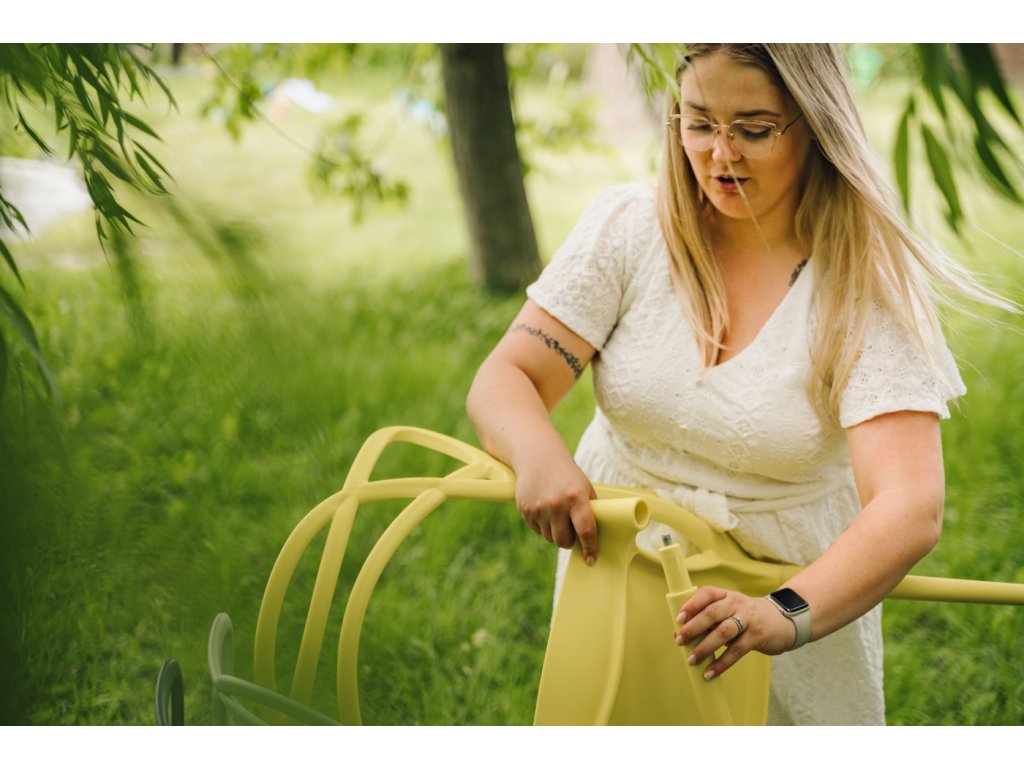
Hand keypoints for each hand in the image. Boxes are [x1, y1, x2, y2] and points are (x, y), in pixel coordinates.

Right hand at [514, 451, 598, 564]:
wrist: (538, 457)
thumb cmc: (567, 475)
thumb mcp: (584, 488)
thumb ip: (589, 511)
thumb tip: (595, 539)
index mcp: (576, 498)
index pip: (586, 530)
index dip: (590, 548)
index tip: (591, 560)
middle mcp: (556, 504)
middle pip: (564, 541)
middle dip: (569, 542)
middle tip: (572, 534)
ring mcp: (539, 508)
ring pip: (550, 538)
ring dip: (556, 534)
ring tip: (557, 518)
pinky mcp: (525, 510)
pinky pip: (537, 530)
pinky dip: (543, 527)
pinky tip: (545, 511)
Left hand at [673, 586, 798, 679]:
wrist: (781, 621)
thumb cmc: (745, 617)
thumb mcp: (728, 612)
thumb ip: (707, 620)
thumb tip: (677, 634)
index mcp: (726, 595)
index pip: (707, 593)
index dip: (691, 605)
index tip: (678, 619)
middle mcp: (737, 603)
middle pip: (712, 613)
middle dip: (693, 627)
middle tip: (679, 641)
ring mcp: (748, 619)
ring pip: (724, 632)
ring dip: (705, 647)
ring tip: (691, 660)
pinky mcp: (757, 636)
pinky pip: (736, 651)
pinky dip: (721, 663)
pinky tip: (710, 673)